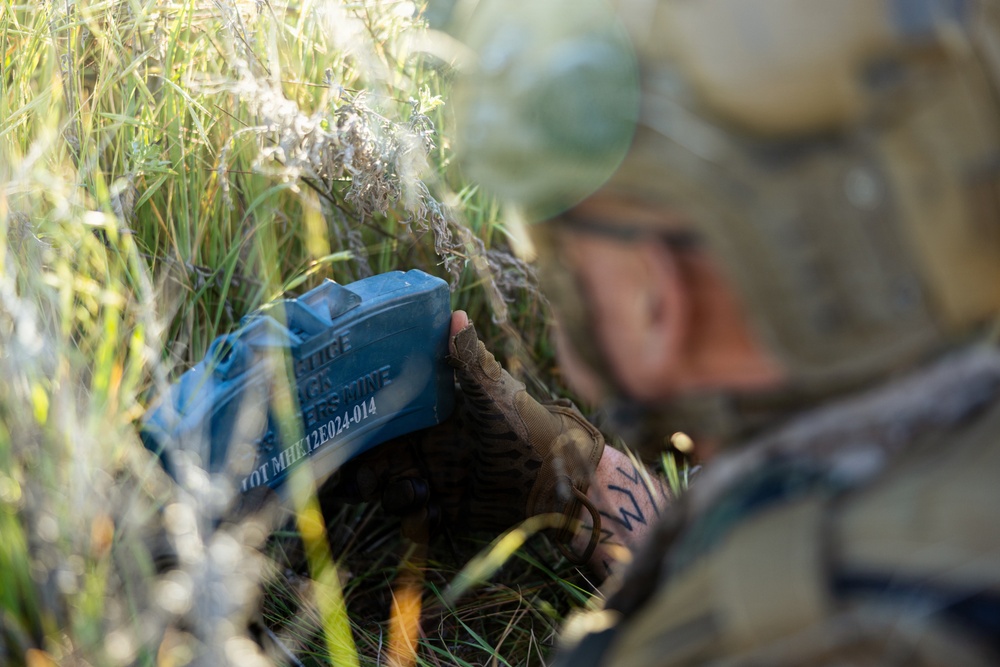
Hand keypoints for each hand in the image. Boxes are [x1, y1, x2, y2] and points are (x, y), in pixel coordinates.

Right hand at [332, 311, 605, 548]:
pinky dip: (417, 520)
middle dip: (359, 474)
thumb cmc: (529, 426)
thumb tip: (455, 312)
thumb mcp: (496, 395)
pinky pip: (413, 521)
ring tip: (420, 492)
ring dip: (394, 496)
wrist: (559, 480)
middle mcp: (423, 446)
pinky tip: (437, 512)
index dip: (355, 427)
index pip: (378, 418)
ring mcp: (432, 479)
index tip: (337, 433)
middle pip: (371, 461)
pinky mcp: (444, 510)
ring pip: (387, 492)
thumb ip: (470, 360)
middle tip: (363, 480)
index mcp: (427, 414)